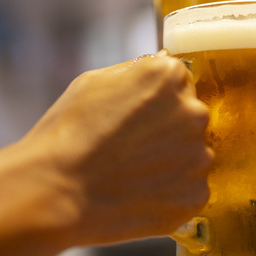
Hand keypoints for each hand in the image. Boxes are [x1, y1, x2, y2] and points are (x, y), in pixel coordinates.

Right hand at [24, 50, 212, 245]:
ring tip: (130, 174)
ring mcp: (199, 156)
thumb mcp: (94, 82)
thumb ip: (136, 71)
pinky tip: (138, 195)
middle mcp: (194, 113)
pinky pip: (189, 189)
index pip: (179, 81)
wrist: (56, 194)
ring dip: (171, 163)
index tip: (134, 116)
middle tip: (129, 148)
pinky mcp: (197, 194)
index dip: (155, 100)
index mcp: (169, 77)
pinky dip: (170, 194)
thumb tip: (162, 61)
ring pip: (192, 155)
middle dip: (167, 130)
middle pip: (190, 117)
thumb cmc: (67, 135)